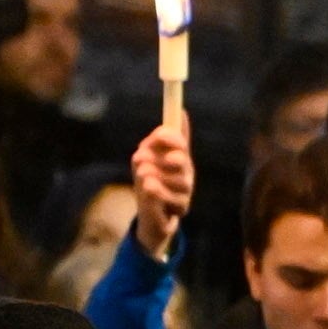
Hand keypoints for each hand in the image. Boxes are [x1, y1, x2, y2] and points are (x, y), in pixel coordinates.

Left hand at [128, 119, 192, 260]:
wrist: (151, 216)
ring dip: (157, 174)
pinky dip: (157, 192)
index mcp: (179, 158)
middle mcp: (186, 174)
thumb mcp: (149, 158)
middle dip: (166, 156)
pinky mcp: (181, 210)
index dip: (171, 137)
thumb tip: (181, 112)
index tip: (156, 135)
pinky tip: (147, 186)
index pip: (181, 143)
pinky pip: (172, 199)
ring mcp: (185, 193)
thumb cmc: (150, 183)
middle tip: (143, 155)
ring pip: (179, 181)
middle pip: (183, 161)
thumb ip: (158, 140)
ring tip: (142, 173)